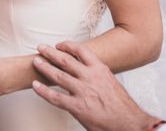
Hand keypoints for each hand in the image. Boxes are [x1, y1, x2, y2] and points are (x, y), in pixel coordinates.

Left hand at [32, 41, 159, 130]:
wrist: (129, 122)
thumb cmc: (121, 105)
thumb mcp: (111, 81)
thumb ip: (97, 74)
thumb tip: (88, 69)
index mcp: (99, 69)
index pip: (81, 51)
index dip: (67, 46)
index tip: (59, 44)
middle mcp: (90, 77)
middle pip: (65, 60)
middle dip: (51, 52)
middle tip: (41, 47)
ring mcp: (82, 92)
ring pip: (58, 76)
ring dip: (45, 67)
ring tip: (36, 61)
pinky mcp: (77, 107)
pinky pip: (55, 97)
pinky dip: (43, 91)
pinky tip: (36, 86)